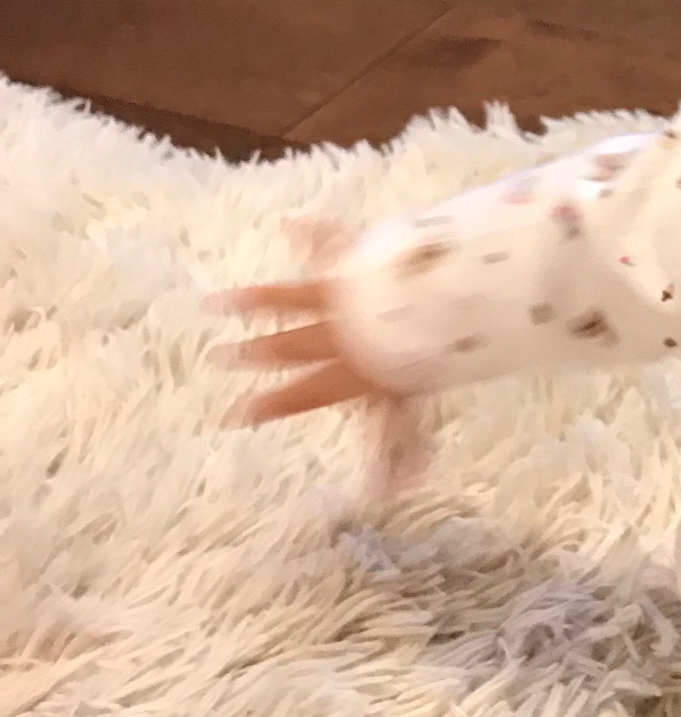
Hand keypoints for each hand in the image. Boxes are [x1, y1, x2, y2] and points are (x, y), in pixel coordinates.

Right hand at [210, 217, 432, 495]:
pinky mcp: (351, 262)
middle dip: (257, 353)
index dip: (273, 404)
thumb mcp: (412, 407)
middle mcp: (333, 334)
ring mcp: (338, 295)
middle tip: (222, 357)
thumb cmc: (421, 358)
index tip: (235, 415)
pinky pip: (328, 242)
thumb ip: (401, 448)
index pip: (305, 394)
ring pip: (288, 298)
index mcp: (346, 371)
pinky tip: (292, 224)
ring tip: (219, 303)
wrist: (425, 305)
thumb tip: (393, 492)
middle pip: (290, 346)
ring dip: (255, 302)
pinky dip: (311, 232)